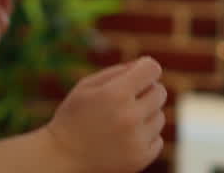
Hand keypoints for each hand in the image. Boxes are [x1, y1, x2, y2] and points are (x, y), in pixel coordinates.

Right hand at [43, 57, 166, 172]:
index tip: (139, 73)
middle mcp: (130, 117)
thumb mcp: (86, 86)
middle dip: (146, 91)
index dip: (146, 68)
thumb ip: (117, 72)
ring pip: (160, 117)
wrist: (62, 157)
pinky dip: (145, 137)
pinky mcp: (141, 159)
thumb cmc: (74, 116)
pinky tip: (125, 138)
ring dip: (146, 115)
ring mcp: (137, 140)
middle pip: (160, 92)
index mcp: (116, 94)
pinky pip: (157, 139)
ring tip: (122, 121)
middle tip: (128, 99)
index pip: (152, 69)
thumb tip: (146, 65)